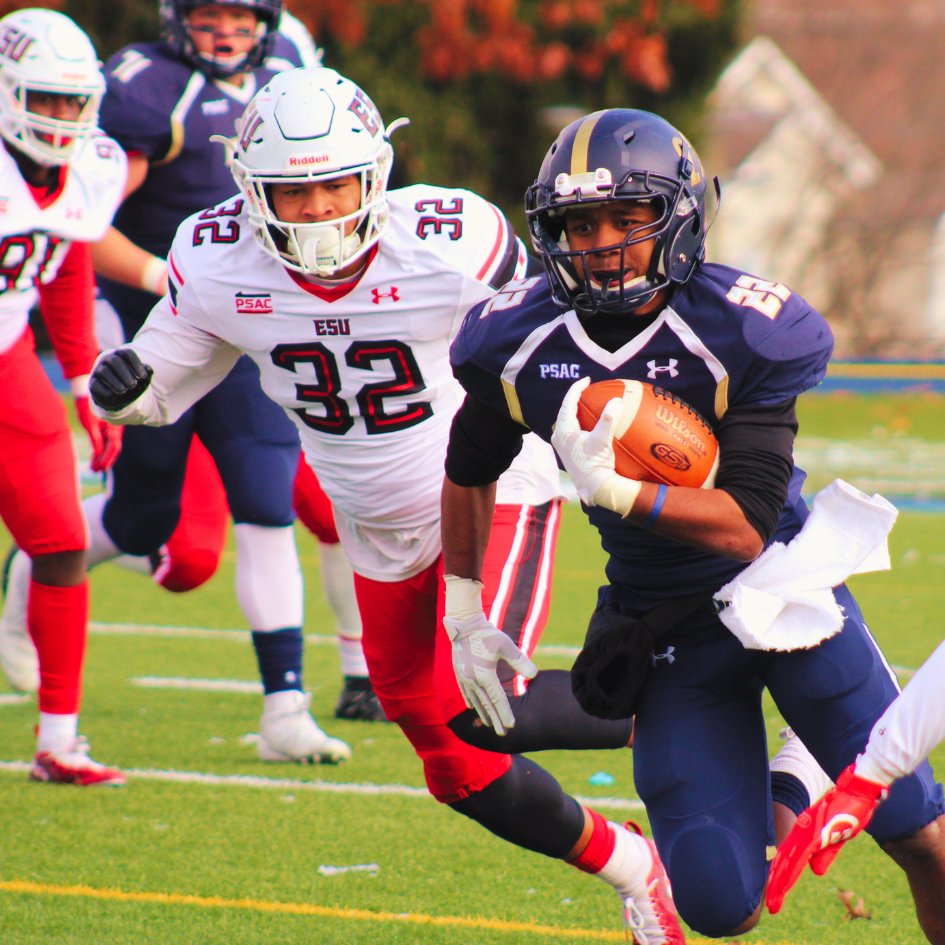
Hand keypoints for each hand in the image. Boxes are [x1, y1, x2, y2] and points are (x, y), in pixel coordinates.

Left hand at [74, 395, 122, 470]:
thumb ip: (95, 439)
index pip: (114, 447)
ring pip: (109, 447)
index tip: (100, 468)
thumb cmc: (89, 408)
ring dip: (102, 457)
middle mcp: (115, 431)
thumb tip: (98, 454)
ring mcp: (112, 431)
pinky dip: (101, 451)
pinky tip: (94, 457)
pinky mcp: (107, 430)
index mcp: (114, 429)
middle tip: (95, 470)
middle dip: (105, 460)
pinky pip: (106, 443)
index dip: (108, 459)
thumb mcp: (91, 424)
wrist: (87, 395)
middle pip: (113, 449)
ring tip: (93, 467)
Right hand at [90, 349, 152, 411]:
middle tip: (133, 385)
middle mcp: (108, 360)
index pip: (127, 353)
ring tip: (124, 390)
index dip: (136, 363)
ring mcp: (99, 370)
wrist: (119, 398)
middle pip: (115, 360)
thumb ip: (147, 374)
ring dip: (115, 382)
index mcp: (122, 355)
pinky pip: (96, 384)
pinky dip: (105, 390)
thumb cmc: (132, 384)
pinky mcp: (92, 382)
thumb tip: (149, 369)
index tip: (143, 376)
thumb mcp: (142, 381)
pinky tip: (112, 394)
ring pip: (104, 371)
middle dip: (125, 373)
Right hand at [443, 575, 536, 735]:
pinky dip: (471, 702)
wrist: (464, 624)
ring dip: (483, 714)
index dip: (505, 713)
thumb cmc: (487, 633)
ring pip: (475, 701)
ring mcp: (464, 678)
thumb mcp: (506, 645)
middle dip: (496, 720)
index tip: (511, 726)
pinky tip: (473, 708)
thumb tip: (534, 674)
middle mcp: (473, 680)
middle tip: (504, 734)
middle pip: (486, 705)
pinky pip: (465, 693)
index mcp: (485, 675)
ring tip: (490, 725)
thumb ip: (519, 661)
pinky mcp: (459, 673)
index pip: (497, 699)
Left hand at [551, 377, 640, 514]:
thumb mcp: (602, 440)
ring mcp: (563, 444)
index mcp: (563, 431)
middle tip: (588, 388)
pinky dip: (581, 421)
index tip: (587, 380)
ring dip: (578, 410)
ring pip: (569, 420)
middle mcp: (559, 437)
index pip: (567, 403)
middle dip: (576, 398)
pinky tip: (591, 421)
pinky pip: (574, 429)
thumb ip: (608, 419)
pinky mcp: (570, 450)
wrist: (594, 487)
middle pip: (566, 411)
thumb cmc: (596, 464)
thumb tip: (616, 401)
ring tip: (589, 401)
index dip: (577, 389)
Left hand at [766, 764, 887, 913]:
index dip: (781, 877)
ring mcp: (806, 832)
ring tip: (771, 901)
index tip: (774, 896)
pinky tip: (783, 883)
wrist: (858, 791)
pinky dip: (790, 870)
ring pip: (787, 860)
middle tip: (769, 906)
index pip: (789, 860)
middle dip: (776, 885)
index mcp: (806, 835)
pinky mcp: (815, 832)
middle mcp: (801, 833)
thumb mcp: (837, 839)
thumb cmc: (850, 812)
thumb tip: (815, 872)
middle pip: (783, 862)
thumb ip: (825, 855)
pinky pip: (799, 855)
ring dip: (779, 881)